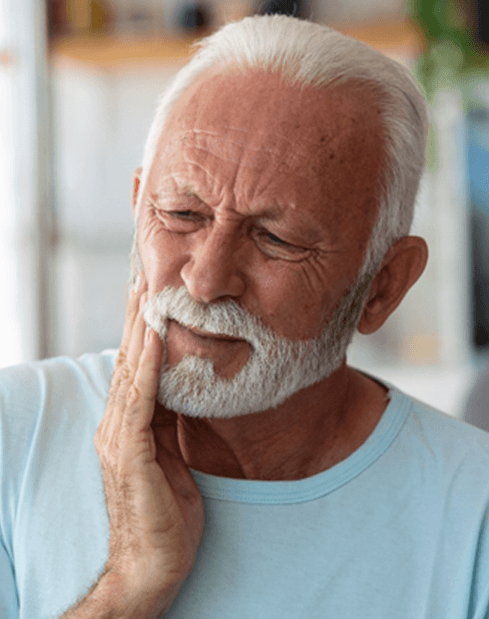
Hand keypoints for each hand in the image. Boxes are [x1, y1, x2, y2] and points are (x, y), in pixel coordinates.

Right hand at [94, 275, 203, 611]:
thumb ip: (168, 424)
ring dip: (139, 328)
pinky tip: (153, 337)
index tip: (152, 294)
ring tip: (146, 290)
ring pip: (130, 371)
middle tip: (144, 274)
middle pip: (128, 359)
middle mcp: (117, 425)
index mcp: (129, 426)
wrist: (152, 567)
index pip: (135, 367)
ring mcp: (119, 438)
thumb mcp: (171, 459)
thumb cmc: (167, 516)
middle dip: (136, 316)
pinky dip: (145, 366)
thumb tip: (179, 392)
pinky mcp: (129, 454)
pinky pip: (139, 401)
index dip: (142, 328)